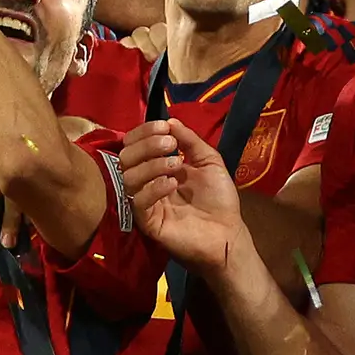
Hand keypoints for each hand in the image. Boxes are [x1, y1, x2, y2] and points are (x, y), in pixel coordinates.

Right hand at [117, 116, 245, 269]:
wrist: (228, 234)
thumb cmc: (219, 199)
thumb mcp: (209, 162)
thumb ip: (190, 141)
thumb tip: (170, 121)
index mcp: (156, 167)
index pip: (135, 144)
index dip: (145, 132)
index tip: (165, 127)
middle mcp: (146, 182)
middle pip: (125, 157)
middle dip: (146, 145)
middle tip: (170, 144)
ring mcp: (145, 203)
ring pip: (128, 177)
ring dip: (151, 164)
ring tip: (176, 165)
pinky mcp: (147, 223)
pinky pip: (138, 201)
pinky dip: (153, 187)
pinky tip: (173, 184)